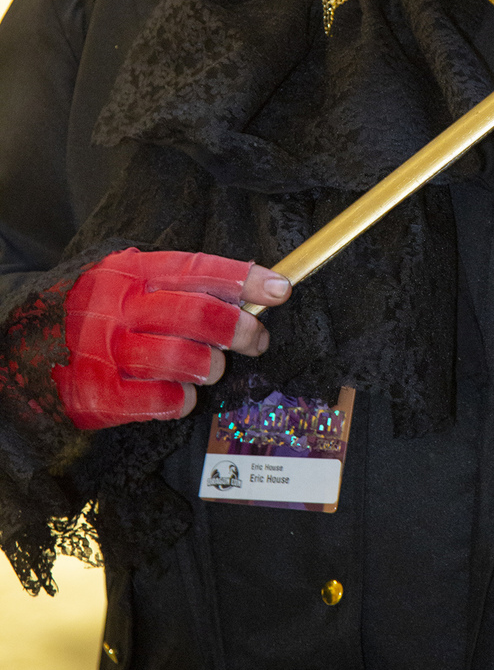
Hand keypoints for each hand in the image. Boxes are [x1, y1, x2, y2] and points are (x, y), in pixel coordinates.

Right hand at [51, 248, 290, 429]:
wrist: (36, 349)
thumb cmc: (110, 317)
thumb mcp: (141, 286)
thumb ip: (191, 287)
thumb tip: (262, 293)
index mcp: (132, 271)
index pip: (197, 269)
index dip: (244, 279)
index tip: (281, 290)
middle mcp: (117, 306)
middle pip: (195, 313)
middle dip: (238, 328)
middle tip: (257, 338)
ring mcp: (104, 350)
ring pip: (181, 358)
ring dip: (209, 366)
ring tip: (209, 368)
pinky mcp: (97, 393)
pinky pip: (159, 400)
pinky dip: (180, 400)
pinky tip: (180, 394)